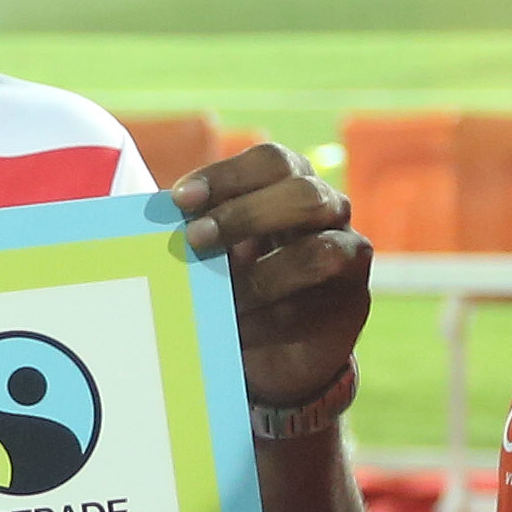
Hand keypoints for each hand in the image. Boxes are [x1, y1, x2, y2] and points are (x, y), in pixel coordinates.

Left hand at [173, 143, 369, 419]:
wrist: (275, 349)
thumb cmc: (234, 284)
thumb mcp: (213, 255)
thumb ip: (200, 235)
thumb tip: (157, 224)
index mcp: (289, 185)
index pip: (270, 162)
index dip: (227, 175)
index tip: (180, 200)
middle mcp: (326, 210)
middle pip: (302, 193)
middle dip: (246, 214)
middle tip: (196, 238)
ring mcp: (347, 253)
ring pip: (319, 250)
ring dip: (262, 275)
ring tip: (222, 297)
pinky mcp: (353, 301)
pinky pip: (316, 308)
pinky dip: (272, 317)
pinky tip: (239, 328)